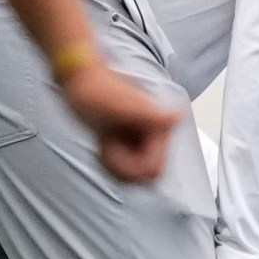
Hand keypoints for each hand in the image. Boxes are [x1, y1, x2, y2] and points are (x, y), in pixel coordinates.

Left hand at [60, 61, 176, 183]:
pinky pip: (128, 171)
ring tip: (105, 143)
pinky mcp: (135, 145)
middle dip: (121, 165)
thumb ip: (149, 114)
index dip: (127, 163)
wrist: (82, 82)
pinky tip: (104, 145)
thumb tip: (177, 116)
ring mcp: (147, 141)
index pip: (153, 169)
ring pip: (136, 176)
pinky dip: (112, 164)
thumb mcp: (120, 105)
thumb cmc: (95, 90)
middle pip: (146, 175)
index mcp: (162, 128)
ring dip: (115, 165)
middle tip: (107, 143)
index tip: (111, 143)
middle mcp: (159, 136)